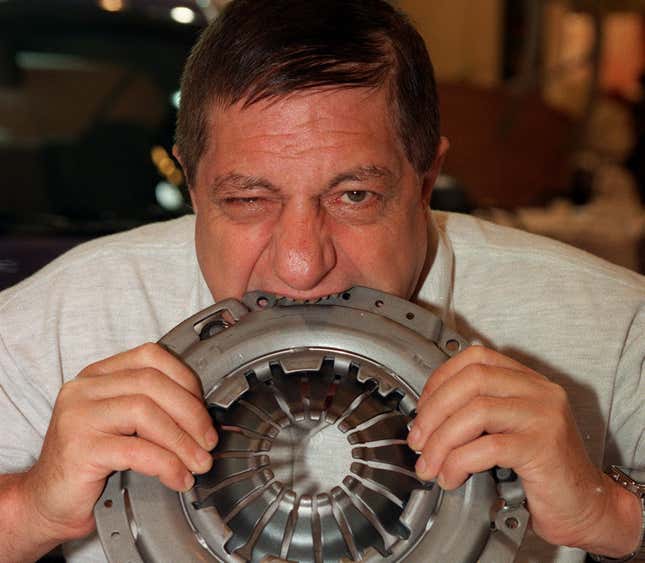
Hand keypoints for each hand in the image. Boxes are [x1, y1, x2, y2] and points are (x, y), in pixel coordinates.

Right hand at [20, 343, 216, 542]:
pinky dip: (167, 464)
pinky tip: (178, 478)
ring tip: (198, 463)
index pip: (151, 356)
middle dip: (191, 413)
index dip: (186, 380)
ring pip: (146, 412)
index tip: (204, 410)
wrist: (48, 502)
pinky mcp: (78, 449)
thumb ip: (154, 406)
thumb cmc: (92, 462)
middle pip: (152, 383)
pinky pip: (136, 450)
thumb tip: (203, 414)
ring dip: (182, 441)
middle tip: (208, 441)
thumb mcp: (124, 423)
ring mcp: (77, 416)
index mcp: (99, 375)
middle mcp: (84, 389)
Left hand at [407, 345, 640, 555]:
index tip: (422, 407)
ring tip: (430, 464)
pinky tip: (452, 476)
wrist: (586, 508)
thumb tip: (427, 416)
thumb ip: (478, 412)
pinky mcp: (544, 447)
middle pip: (471, 380)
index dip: (440, 379)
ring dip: (441, 440)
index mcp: (527, 381)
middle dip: (433, 410)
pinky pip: (488, 446)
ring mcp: (544, 416)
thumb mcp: (508, 429)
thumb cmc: (544, 471)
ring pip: (476, 411)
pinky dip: (459, 462)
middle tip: (417, 439)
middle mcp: (539, 391)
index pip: (475, 358)